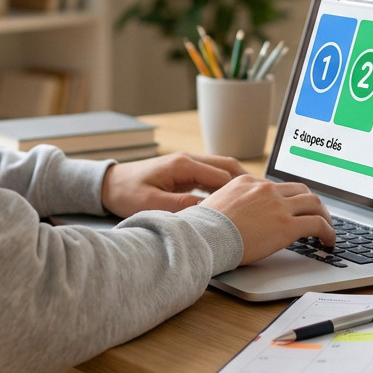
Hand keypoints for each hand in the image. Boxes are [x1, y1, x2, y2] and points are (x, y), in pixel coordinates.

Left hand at [100, 152, 247, 216]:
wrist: (108, 185)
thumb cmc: (126, 193)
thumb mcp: (152, 204)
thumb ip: (181, 207)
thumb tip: (209, 211)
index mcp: (182, 165)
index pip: (222, 176)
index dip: (240, 190)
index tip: (255, 204)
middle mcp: (188, 161)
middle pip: (227, 167)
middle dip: (247, 182)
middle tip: (264, 199)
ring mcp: (187, 165)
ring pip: (221, 170)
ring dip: (237, 183)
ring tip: (254, 201)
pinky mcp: (184, 173)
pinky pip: (211, 177)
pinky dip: (225, 186)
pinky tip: (232, 200)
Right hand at [200, 177, 333, 264]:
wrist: (204, 237)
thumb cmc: (203, 228)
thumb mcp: (216, 204)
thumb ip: (232, 203)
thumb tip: (237, 216)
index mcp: (248, 182)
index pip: (278, 186)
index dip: (291, 198)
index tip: (294, 208)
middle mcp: (266, 189)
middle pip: (301, 190)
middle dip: (312, 204)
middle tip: (317, 216)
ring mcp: (278, 206)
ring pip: (314, 203)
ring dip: (324, 216)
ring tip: (327, 230)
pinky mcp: (287, 225)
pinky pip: (318, 224)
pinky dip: (328, 232)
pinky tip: (328, 242)